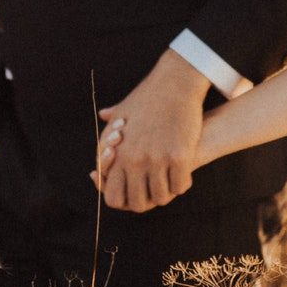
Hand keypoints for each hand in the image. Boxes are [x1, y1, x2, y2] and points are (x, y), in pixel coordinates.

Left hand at [88, 50, 207, 211]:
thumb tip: (103, 115)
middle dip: (146, 201)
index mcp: (118, 154)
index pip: (113, 197)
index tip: (133, 193)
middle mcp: (135, 161)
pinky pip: (180, 186)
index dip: (123, 200)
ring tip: (169, 182)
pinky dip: (181, 184)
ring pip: (161, 197)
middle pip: (137, 203)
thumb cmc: (148, 95)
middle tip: (154, 191)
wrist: (175, 82)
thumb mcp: (124, 109)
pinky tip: (182, 175)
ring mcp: (158, 160)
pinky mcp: (180, 156)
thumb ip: (112, 123)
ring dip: (165, 193)